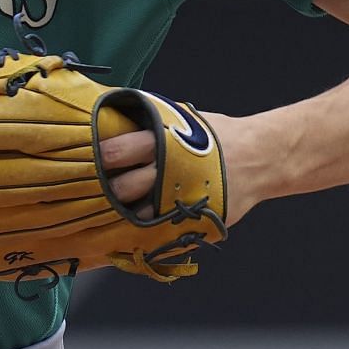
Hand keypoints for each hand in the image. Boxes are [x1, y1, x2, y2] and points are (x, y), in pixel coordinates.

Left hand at [100, 110, 260, 227]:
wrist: (260, 159)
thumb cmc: (218, 136)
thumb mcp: (184, 119)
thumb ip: (153, 122)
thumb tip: (116, 118)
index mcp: (167, 143)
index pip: (124, 149)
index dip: (103, 154)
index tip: (88, 155)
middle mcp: (171, 173)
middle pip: (126, 185)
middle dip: (106, 187)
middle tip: (93, 185)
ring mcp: (181, 201)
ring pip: (138, 212)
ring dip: (121, 211)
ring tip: (108, 206)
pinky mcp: (191, 220)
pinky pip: (159, 231)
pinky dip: (143, 229)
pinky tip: (129, 225)